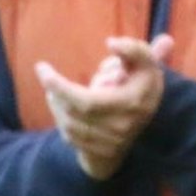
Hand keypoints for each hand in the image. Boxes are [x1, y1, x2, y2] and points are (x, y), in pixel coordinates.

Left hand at [36, 35, 175, 180]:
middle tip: (46, 75)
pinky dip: (62, 120)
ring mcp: (111, 142)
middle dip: (56, 92)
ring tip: (54, 91)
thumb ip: (134, 49)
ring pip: (69, 126)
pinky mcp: (103, 153)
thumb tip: (111, 43)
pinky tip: (61, 107)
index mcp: (131, 103)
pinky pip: (71, 138)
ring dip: (57, 106)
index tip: (41, 67)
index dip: (60, 86)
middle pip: (74, 112)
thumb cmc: (143, 83)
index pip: (86, 100)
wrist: (154, 122)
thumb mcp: (146, 63)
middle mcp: (121, 126)